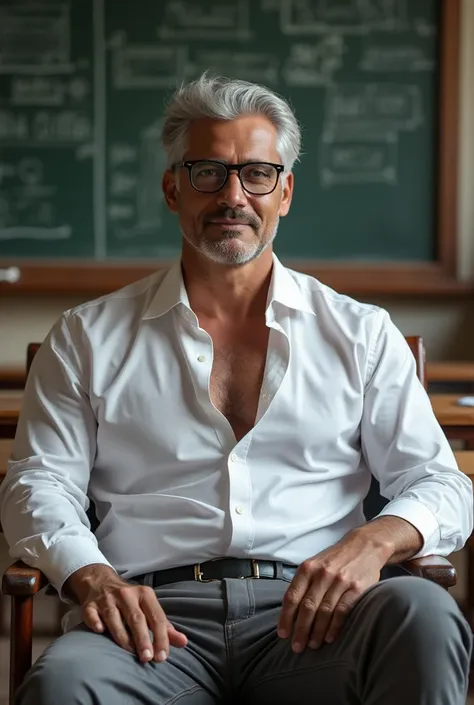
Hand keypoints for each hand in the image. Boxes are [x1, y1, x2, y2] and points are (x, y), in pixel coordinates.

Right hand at [64, 565, 186, 662]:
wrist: (101, 582)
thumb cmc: (130, 601)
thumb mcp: (149, 608)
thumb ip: (165, 627)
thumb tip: (184, 642)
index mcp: (145, 594)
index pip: (156, 617)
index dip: (160, 637)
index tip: (162, 657)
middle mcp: (127, 594)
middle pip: (136, 618)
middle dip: (143, 639)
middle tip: (147, 658)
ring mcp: (107, 599)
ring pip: (115, 618)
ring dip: (122, 636)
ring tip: (130, 653)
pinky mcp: (90, 604)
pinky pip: (92, 614)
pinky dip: (96, 622)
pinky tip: (100, 631)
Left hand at [277, 529, 389, 652]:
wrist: (364, 546)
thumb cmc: (335, 559)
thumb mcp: (315, 563)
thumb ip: (303, 583)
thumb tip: (289, 611)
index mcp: (308, 568)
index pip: (292, 596)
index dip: (286, 617)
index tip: (283, 633)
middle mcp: (322, 574)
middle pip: (307, 607)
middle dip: (300, 630)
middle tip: (297, 647)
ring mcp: (340, 581)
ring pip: (324, 612)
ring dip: (317, 632)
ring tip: (312, 645)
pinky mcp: (357, 588)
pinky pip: (343, 611)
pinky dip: (334, 627)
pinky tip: (329, 638)